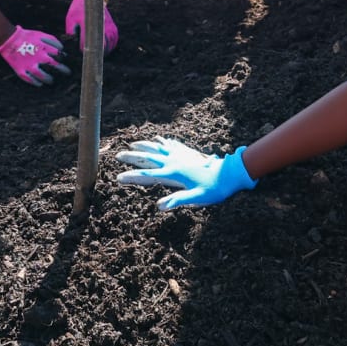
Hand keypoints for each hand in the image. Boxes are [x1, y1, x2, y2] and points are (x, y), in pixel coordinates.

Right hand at [0, 26, 70, 85]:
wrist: (9, 39)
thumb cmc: (26, 36)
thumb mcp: (41, 34)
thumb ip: (52, 40)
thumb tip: (62, 48)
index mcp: (44, 48)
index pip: (59, 55)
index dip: (64, 59)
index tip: (65, 61)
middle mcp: (39, 58)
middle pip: (54, 66)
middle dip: (63, 70)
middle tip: (67, 73)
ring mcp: (30, 65)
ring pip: (43, 76)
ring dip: (49, 79)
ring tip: (52, 81)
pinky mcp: (21, 71)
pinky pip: (30, 80)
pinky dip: (36, 83)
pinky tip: (40, 84)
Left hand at [65, 0, 118, 53]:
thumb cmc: (78, 10)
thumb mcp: (70, 19)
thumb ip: (70, 31)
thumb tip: (72, 44)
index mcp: (88, 23)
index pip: (87, 42)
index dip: (84, 50)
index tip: (81, 53)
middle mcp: (100, 24)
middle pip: (101, 45)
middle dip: (96, 53)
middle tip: (91, 57)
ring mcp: (108, 25)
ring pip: (110, 43)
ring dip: (105, 51)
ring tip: (99, 55)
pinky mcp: (113, 25)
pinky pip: (115, 38)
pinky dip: (112, 45)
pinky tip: (107, 49)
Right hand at [115, 138, 256, 209]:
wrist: (229, 174)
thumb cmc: (213, 189)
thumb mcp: (196, 197)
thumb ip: (178, 200)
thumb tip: (160, 206)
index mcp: (174, 173)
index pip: (148, 174)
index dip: (132, 176)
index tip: (118, 177)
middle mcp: (175, 161)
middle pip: (149, 156)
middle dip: (132, 156)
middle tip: (117, 155)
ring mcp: (181, 155)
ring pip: (158, 147)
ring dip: (145, 145)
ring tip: (132, 142)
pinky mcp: (188, 153)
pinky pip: (171, 145)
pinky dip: (162, 142)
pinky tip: (158, 139)